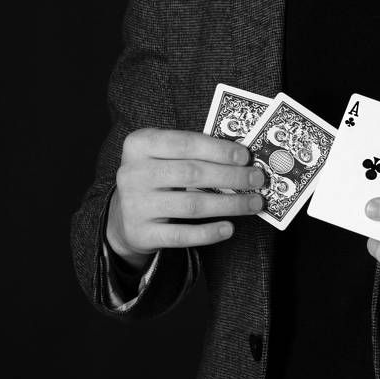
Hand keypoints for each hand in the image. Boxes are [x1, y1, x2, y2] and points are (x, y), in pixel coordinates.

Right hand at [106, 128, 265, 268]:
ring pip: (192, 205)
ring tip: (253, 203)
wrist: (123, 215)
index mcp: (139, 144)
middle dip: (231, 176)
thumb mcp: (164, 157)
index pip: (184, 143)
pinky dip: (209, 232)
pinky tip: (229, 228)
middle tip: (256, 179)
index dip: (218, 149)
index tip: (245, 156)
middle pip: (192, 173)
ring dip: (229, 204)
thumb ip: (194, 153)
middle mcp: (133, 172)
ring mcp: (135, 204)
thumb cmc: (155, 178)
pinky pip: (181, 235)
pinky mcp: (141, 233)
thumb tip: (241, 159)